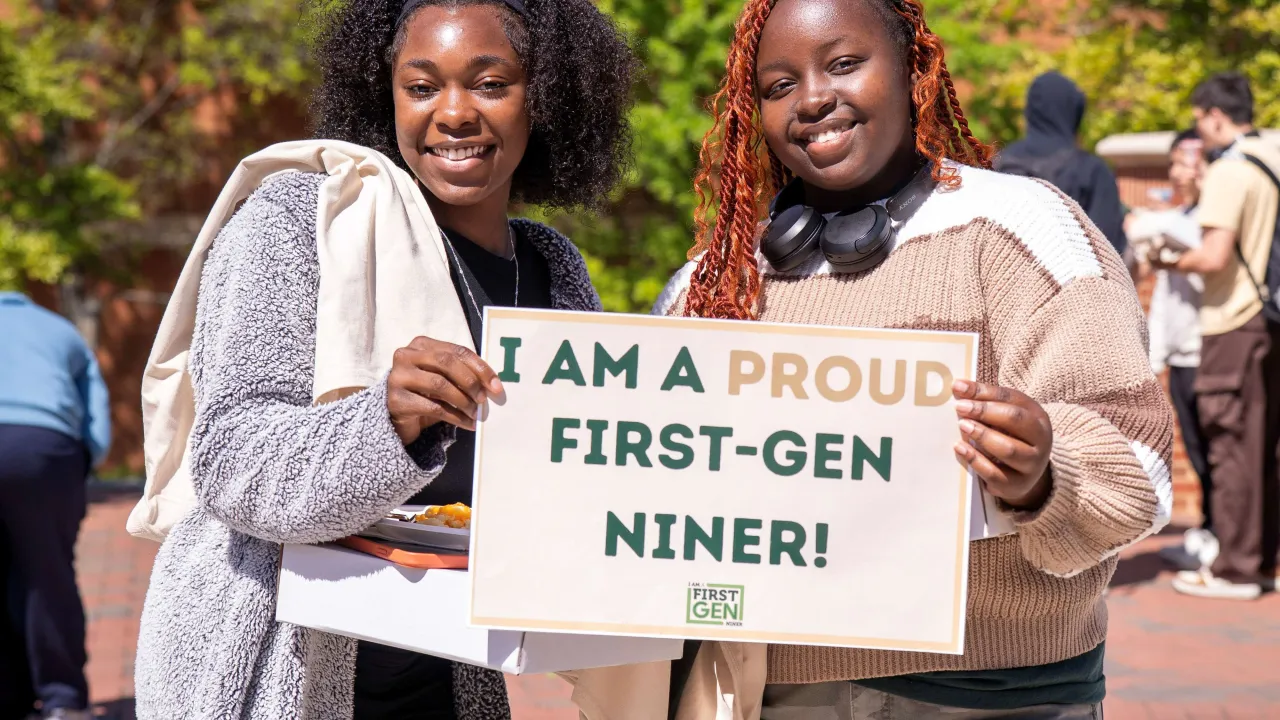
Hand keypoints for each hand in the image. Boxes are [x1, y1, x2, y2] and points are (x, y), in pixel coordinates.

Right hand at [386, 337, 501, 444]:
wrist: (396, 416)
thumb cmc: (425, 393)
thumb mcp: (442, 377)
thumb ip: (461, 373)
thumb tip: (492, 384)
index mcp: (421, 344)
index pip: (456, 351)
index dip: (479, 367)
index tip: (496, 385)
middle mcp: (406, 356)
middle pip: (446, 363)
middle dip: (470, 382)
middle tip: (483, 399)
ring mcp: (398, 377)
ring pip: (439, 385)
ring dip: (463, 401)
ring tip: (475, 413)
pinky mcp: (397, 400)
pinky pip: (433, 407)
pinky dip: (455, 417)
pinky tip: (467, 424)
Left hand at [952, 380, 1052, 510]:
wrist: (1026, 474)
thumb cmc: (1011, 437)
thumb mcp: (1006, 417)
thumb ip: (986, 401)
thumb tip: (959, 387)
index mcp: (1038, 417)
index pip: (1012, 398)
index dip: (984, 392)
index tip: (959, 387)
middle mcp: (1041, 440)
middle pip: (1015, 420)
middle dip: (984, 411)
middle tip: (960, 408)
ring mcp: (1032, 465)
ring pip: (1008, 449)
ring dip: (982, 435)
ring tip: (962, 426)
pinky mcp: (1017, 485)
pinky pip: (994, 473)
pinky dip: (975, 460)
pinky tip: (960, 448)